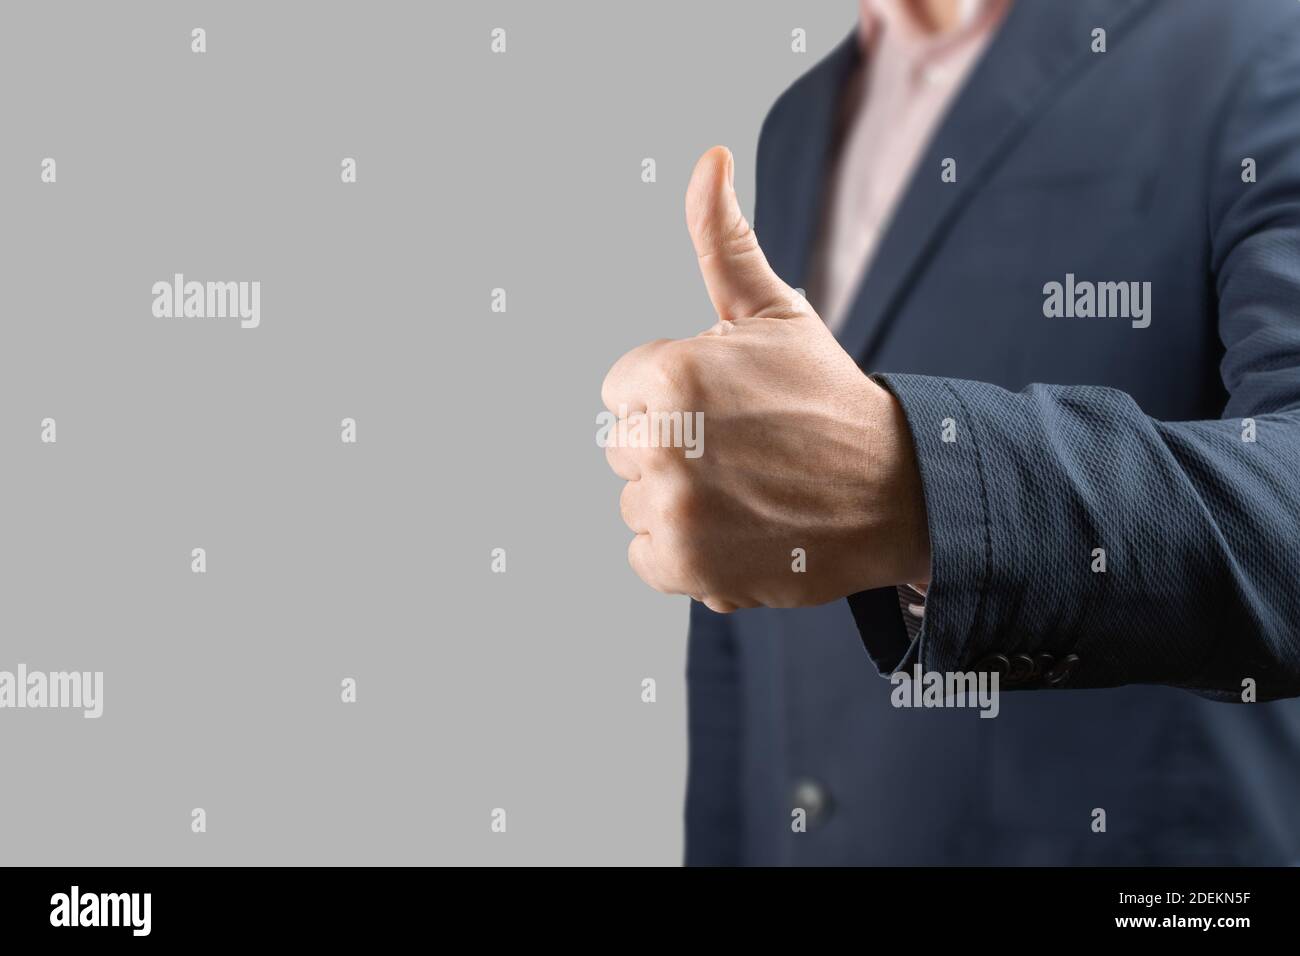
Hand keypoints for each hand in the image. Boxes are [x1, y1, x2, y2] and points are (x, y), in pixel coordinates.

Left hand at [601, 146, 929, 612]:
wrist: (895, 490)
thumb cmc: (828, 396)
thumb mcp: (775, 312)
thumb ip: (722, 240)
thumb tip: (708, 157)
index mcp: (666, 375)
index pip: (620, 393)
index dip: (672, 397)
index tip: (727, 407)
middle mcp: (660, 445)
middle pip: (623, 450)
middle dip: (673, 448)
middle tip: (744, 450)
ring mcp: (674, 513)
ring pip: (636, 504)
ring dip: (681, 503)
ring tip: (748, 491)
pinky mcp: (686, 570)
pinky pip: (646, 558)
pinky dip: (686, 553)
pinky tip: (740, 530)